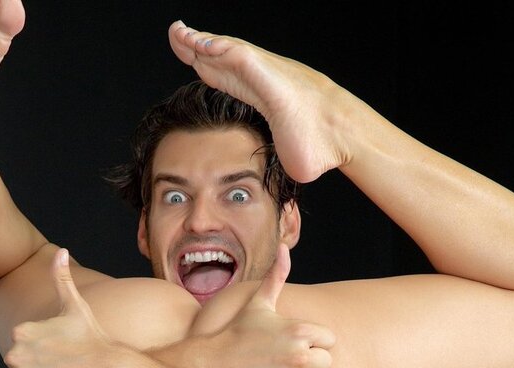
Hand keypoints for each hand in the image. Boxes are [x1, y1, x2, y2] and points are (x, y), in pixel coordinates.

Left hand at [5, 249, 116, 367]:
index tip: (60, 349)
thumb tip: (61, 252)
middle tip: (63, 366)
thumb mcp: (76, 306)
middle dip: (37, 366)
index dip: (41, 348)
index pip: (22, 343)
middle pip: (20, 363)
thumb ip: (62, 279)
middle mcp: (16, 355)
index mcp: (22, 332)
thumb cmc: (93, 340)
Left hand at [168, 23, 350, 182]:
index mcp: (261, 94)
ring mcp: (264, 72)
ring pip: (224, 50)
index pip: (228, 76)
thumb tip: (258, 189)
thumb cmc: (317, 149)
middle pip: (220, 57)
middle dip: (196, 45)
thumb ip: (265, 159)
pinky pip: (235, 53)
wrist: (338, 139)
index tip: (189, 61)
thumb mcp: (281, 154)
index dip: (208, 67)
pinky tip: (194, 41)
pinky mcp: (266, 71)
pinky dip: (214, 46)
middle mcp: (260, 78)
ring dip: (199, 40)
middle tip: (175, 35)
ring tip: (177, 32)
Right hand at [207, 245, 334, 367]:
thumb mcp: (257, 304)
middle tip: (283, 357)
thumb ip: (276, 277)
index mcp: (300, 331)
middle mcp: (298, 356)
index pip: (330, 341)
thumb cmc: (236, 332)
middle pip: (325, 363)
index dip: (313, 340)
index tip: (293, 341)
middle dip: (309, 361)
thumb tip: (284, 248)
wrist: (209, 365)